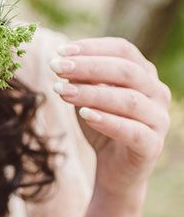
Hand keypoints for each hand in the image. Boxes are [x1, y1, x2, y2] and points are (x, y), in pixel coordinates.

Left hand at [50, 37, 170, 201]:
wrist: (114, 169)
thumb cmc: (101, 124)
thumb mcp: (88, 96)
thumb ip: (83, 79)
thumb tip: (65, 60)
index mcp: (145, 73)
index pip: (123, 49)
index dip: (92, 47)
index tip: (60, 50)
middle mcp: (158, 92)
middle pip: (127, 71)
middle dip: (88, 67)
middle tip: (57, 68)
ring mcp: (159, 119)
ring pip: (130, 100)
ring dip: (92, 93)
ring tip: (62, 91)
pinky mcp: (153, 146)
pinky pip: (133, 131)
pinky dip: (108, 121)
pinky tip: (84, 114)